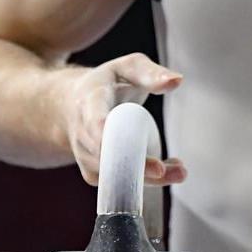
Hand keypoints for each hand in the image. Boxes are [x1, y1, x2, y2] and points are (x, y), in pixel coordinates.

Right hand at [62, 53, 187, 187]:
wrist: (72, 104)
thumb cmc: (108, 83)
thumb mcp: (128, 68)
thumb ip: (151, 73)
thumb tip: (177, 81)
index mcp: (89, 102)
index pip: (96, 124)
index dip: (113, 139)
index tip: (131, 149)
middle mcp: (82, 133)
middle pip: (107, 156)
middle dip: (136, 166)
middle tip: (164, 169)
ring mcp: (84, 156)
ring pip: (113, 175)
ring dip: (147, 178)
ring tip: (179, 171)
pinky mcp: (93, 172)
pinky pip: (117, 183)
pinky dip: (144, 182)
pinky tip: (169, 172)